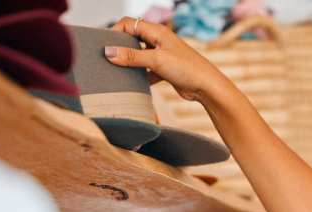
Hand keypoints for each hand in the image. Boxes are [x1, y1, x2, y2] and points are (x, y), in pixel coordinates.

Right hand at [106, 17, 229, 102]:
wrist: (207, 87)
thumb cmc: (187, 69)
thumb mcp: (156, 60)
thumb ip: (132, 56)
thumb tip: (109, 52)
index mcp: (157, 32)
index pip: (129, 23)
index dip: (115, 31)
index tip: (105, 45)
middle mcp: (159, 41)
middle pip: (133, 38)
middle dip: (120, 47)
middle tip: (108, 58)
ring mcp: (162, 55)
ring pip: (139, 56)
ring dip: (129, 63)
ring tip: (117, 72)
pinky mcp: (164, 70)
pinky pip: (146, 70)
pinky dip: (139, 76)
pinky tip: (134, 84)